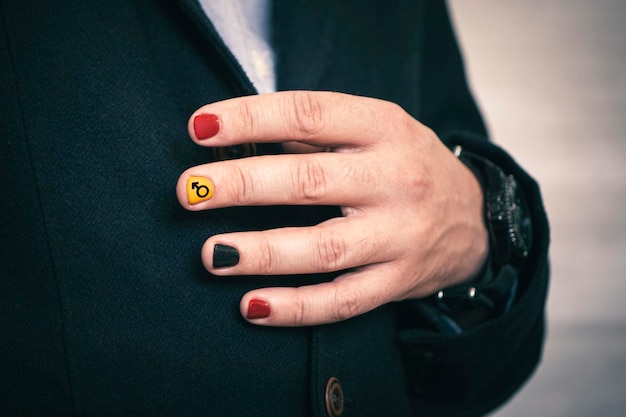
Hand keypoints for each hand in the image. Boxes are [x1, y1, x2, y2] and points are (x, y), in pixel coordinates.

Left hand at [176, 91, 487, 325]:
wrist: (474, 218)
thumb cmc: (408, 164)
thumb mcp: (378, 129)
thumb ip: (317, 133)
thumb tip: (239, 138)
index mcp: (385, 129)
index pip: (310, 115)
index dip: (252, 118)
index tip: (199, 128)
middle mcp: (395, 180)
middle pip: (310, 182)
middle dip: (244, 185)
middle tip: (190, 192)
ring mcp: (400, 235)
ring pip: (325, 248)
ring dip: (263, 251)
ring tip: (212, 254)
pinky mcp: (398, 281)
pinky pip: (343, 301)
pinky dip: (296, 308)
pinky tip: (251, 306)